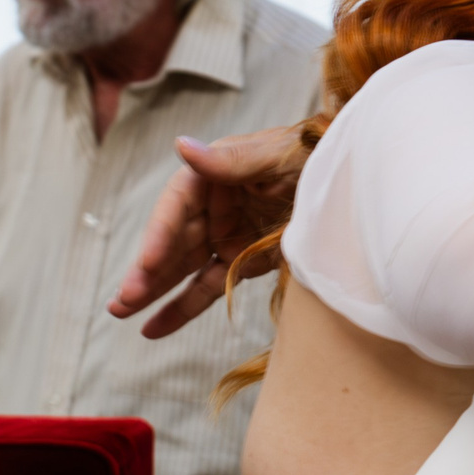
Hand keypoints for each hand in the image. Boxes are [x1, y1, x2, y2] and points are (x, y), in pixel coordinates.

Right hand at [108, 124, 308, 337]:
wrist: (354, 185)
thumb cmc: (315, 155)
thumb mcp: (280, 154)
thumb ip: (231, 159)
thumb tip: (183, 146)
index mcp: (214, 172)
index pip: (177, 204)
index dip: (160, 233)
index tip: (148, 261)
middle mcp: (212, 205)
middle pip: (173, 241)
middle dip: (147, 272)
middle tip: (123, 300)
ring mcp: (224, 235)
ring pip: (181, 268)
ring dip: (152, 291)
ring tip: (118, 313)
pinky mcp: (239, 261)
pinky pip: (206, 287)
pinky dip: (181, 308)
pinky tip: (152, 328)